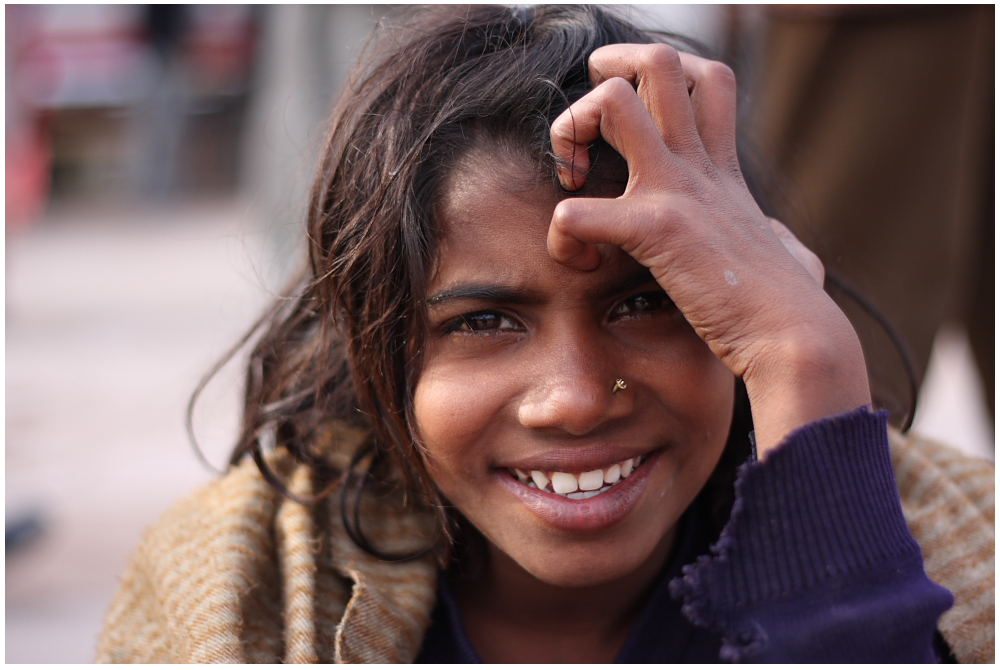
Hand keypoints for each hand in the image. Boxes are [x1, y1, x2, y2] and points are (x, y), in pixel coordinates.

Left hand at [547, 44, 869, 455]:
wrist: (794, 340)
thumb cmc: (791, 308)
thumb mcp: (788, 253)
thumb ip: (774, 234)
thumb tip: (773, 234)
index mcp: (722, 170)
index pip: (703, 78)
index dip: (662, 76)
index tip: (633, 117)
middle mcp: (699, 166)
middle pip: (657, 62)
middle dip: (605, 76)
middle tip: (587, 135)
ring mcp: (678, 189)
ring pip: (611, 102)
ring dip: (571, 130)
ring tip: (573, 179)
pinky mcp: (658, 229)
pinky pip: (573, 212)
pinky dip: (561, 237)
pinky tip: (582, 263)